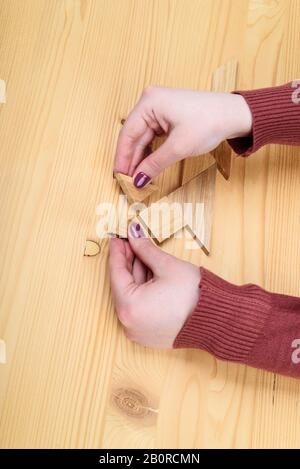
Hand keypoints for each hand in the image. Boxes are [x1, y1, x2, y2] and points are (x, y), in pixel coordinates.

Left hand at [109, 222, 200, 347]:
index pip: (116, 273)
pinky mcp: (150, 334)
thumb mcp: (166, 265)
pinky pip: (140, 307)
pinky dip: (143, 290)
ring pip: (132, 296)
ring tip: (143, 254)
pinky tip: (150, 272)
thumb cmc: (194, 295)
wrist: (219, 319)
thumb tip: (134, 235)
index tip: (116, 238)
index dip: (117, 252)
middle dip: (128, 262)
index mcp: (129, 307)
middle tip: (130, 243)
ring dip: (137, 275)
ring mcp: (139, 331)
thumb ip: (145, 249)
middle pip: (123, 285)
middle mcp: (129, 323)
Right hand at [114, 87, 251, 186]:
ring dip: (140, 157)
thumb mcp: (179, 147)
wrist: (233, 115)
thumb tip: (138, 179)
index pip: (128, 133)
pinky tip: (147, 165)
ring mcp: (158, 107)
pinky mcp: (166, 115)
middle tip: (127, 181)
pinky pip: (152, 135)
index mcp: (149, 102)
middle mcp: (150, 101)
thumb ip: (155, 164)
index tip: (119, 176)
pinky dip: (150, 151)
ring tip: (136, 177)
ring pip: (142, 137)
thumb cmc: (210, 122)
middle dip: (131, 159)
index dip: (122, 157)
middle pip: (133, 135)